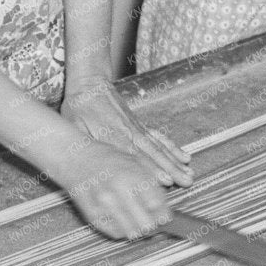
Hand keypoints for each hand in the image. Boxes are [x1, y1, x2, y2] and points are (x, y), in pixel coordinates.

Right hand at [49, 135, 177, 238]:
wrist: (76, 158)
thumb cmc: (110, 159)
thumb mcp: (136, 165)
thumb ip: (153, 186)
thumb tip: (167, 211)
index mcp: (132, 176)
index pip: (157, 206)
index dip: (165, 214)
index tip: (167, 216)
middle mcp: (117, 192)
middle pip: (146, 224)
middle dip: (154, 225)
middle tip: (156, 222)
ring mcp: (103, 206)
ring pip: (132, 232)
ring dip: (140, 229)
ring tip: (140, 221)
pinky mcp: (92, 216)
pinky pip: (116, 233)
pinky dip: (124, 230)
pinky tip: (125, 220)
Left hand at [64, 79, 193, 187]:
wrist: (91, 84)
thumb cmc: (79, 106)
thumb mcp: (75, 125)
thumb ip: (87, 144)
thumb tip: (94, 164)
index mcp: (112, 135)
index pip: (135, 156)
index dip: (151, 169)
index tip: (165, 180)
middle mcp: (129, 133)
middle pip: (153, 154)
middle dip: (171, 169)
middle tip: (187, 181)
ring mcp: (137, 129)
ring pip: (159, 147)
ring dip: (175, 162)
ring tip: (190, 173)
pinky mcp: (139, 125)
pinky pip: (159, 137)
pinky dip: (172, 147)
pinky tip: (183, 156)